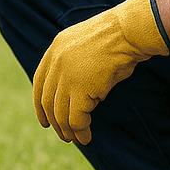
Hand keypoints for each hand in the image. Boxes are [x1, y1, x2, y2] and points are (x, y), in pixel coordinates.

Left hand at [32, 0, 169, 143]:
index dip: (39, 104)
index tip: (44, 120)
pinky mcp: (81, 89)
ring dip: (67, 130)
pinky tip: (86, 136)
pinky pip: (76, 119)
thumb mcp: (88, 46)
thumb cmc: (119, 38)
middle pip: (47, 100)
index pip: (39, 82)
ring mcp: (67, 76)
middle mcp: (56, 62)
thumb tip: (76, 93)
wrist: (129, 31)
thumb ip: (75, 64)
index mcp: (56, 48)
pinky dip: (81, 131)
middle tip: (64, 135)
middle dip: (54, 122)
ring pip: (60, 113)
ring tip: (76, 139)